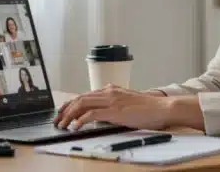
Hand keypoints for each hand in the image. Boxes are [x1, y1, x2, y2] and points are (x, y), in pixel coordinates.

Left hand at [53, 84, 171, 129]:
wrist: (162, 108)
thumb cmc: (148, 108)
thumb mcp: (127, 102)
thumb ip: (114, 103)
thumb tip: (102, 112)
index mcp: (111, 90)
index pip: (85, 95)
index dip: (70, 104)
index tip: (62, 112)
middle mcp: (109, 92)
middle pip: (79, 98)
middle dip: (65, 110)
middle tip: (57, 120)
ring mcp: (111, 100)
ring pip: (82, 104)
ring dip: (69, 115)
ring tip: (62, 125)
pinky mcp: (114, 111)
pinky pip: (91, 115)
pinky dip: (80, 121)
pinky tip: (75, 128)